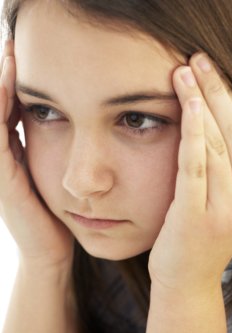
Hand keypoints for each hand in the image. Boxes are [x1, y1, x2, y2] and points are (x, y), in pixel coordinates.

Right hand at [0, 40, 73, 270]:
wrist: (52, 249)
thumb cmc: (63, 214)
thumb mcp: (60, 176)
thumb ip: (62, 151)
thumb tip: (83, 125)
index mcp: (20, 152)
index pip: (13, 107)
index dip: (16, 80)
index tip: (25, 52)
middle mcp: (6, 155)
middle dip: (5, 75)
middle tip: (14, 43)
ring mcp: (2, 166)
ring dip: (0, 86)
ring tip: (9, 54)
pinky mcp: (4, 178)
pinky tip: (6, 86)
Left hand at [148, 52, 231, 295]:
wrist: (184, 280)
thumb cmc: (192, 238)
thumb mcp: (212, 202)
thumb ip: (215, 170)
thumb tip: (208, 132)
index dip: (227, 99)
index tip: (211, 71)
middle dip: (216, 92)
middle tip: (198, 59)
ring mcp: (224, 208)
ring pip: (216, 145)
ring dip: (202, 105)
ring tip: (187, 72)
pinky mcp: (198, 217)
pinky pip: (196, 169)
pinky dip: (195, 138)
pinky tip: (190, 109)